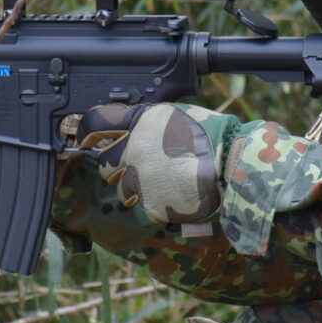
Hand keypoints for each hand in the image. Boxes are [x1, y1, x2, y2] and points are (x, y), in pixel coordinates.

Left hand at [78, 103, 237, 224]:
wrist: (233, 165)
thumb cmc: (214, 136)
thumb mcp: (178, 115)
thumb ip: (149, 122)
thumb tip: (132, 127)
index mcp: (140, 122)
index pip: (97, 122)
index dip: (88, 131)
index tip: (87, 139)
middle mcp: (133, 149)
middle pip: (105, 162)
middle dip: (116, 166)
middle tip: (138, 167)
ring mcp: (140, 179)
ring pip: (121, 188)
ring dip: (134, 187)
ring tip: (161, 183)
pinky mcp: (150, 204)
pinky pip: (139, 207)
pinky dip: (151, 204)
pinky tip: (169, 197)